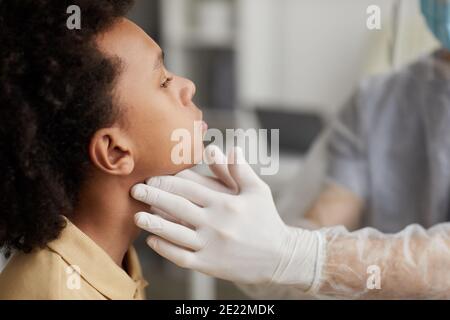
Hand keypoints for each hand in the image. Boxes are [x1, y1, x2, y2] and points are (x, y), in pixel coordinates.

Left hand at [131, 146, 319, 288]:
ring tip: (137, 216)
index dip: (168, 180)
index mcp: (226, 202)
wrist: (280, 257)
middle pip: (178, 207)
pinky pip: (181, 257)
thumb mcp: (257, 191)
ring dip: (154, 224)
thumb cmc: (267, 220)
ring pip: (175, 233)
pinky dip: (165, 249)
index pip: (190, 187)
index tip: (152, 175)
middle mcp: (216, 223)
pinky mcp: (209, 265)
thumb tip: (228, 147)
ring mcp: (211, 245)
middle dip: (154, 197)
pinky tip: (152, 241)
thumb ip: (240, 169)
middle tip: (135, 190)